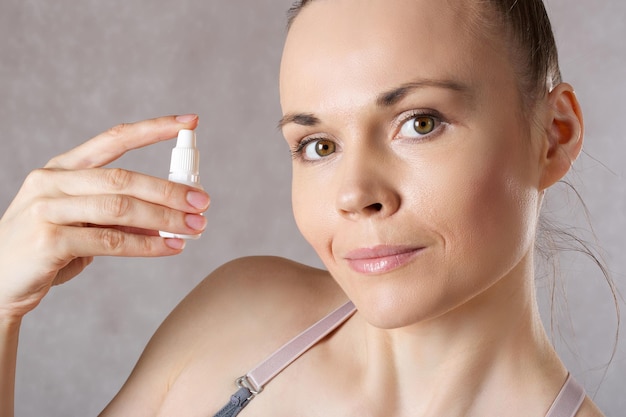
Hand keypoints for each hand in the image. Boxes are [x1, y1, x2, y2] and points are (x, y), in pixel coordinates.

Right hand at [0, 115, 209, 318]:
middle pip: (123, 178)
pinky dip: (148, 245)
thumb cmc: (46, 248)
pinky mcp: (49, 240)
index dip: (153, 129)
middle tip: (203, 202)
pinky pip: (111, 240)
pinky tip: (171, 248)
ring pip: (121, 208)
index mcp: (62, 168)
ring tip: (195, 227)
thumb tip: (172, 218)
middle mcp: (52, 181)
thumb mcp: (82, 222)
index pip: (113, 139)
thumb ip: (119, 216)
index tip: (190, 122)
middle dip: (169, 190)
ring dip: (165, 218)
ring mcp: (47, 209)